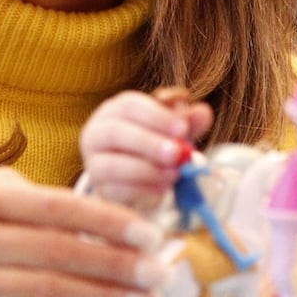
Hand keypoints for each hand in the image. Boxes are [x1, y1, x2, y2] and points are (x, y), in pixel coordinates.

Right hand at [79, 87, 212, 212]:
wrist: (138, 178)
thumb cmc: (156, 144)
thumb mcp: (173, 129)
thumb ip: (187, 120)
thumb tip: (202, 113)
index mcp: (114, 110)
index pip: (129, 105)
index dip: (156, 116)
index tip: (183, 128)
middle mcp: (97, 133)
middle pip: (115, 133)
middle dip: (148, 143)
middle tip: (176, 153)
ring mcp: (94, 163)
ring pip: (112, 165)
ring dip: (147, 170)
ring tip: (174, 174)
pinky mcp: (100, 190)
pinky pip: (116, 191)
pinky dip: (143, 190)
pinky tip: (164, 188)